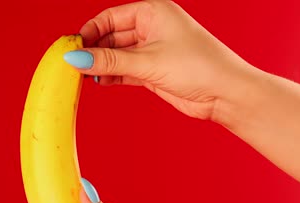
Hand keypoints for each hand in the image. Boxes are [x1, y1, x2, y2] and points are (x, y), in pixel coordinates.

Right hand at [64, 0, 256, 121]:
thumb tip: (77, 58)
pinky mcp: (153, 70)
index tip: (72, 48)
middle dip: (94, 51)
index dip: (90, 32)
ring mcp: (152, 50)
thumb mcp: (147, 62)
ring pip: (116, 54)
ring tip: (85, 76)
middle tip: (74, 65)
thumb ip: (109, 61)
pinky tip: (100, 81)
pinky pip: (124, 69)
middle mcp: (152, 28)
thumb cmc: (199, 67)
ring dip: (101, 65)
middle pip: (111, 36)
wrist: (226, 94)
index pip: (110, 17)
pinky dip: (112, 75)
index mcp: (153, 12)